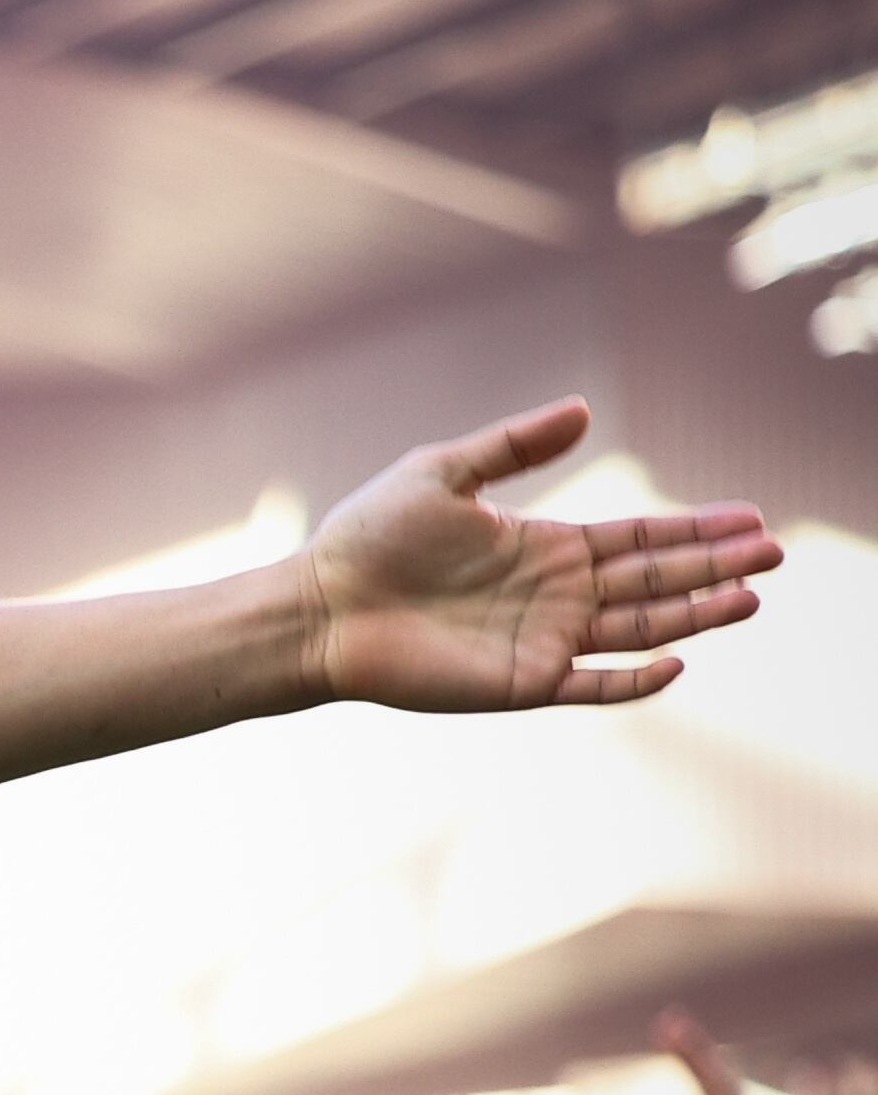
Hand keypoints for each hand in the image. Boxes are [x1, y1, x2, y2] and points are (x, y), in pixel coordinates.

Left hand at [301, 404, 772, 711]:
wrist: (318, 606)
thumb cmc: (368, 538)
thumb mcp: (444, 472)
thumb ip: (515, 446)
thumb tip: (584, 409)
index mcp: (545, 547)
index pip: (639, 538)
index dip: (696, 528)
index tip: (751, 516)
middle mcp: (555, 595)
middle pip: (655, 580)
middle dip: (715, 566)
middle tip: (775, 552)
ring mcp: (542, 640)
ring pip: (639, 627)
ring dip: (695, 615)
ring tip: (751, 597)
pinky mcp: (519, 682)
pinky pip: (591, 685)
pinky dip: (635, 679)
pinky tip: (676, 662)